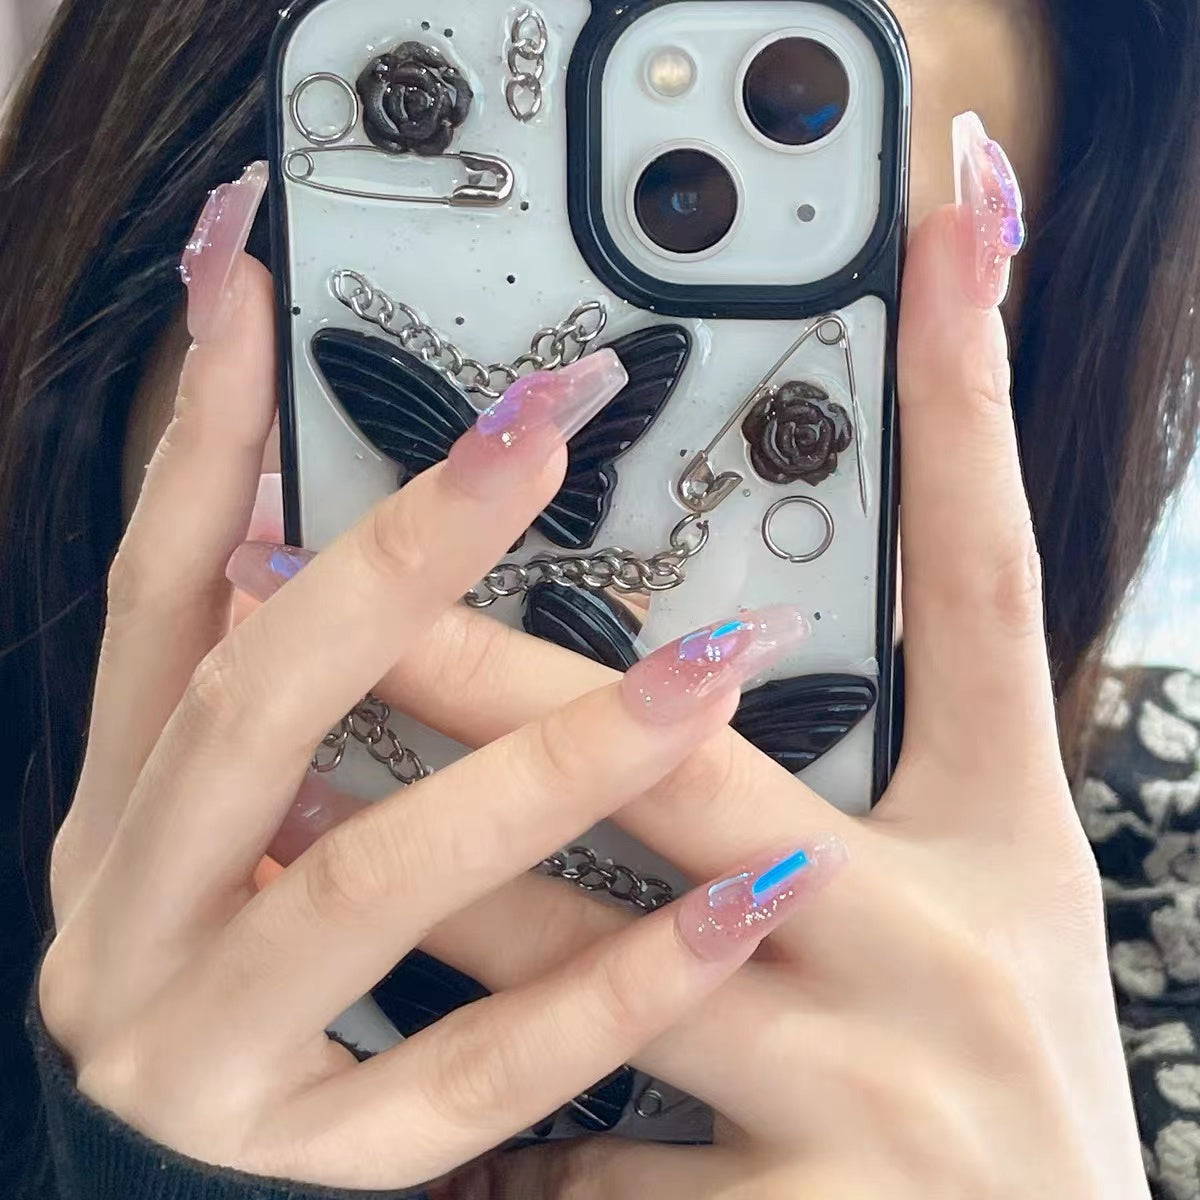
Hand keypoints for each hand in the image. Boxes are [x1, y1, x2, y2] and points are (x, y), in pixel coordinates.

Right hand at [39, 166, 837, 1192]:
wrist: (188, 1188)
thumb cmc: (247, 952)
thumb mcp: (240, 797)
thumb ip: (289, 668)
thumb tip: (316, 498)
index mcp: (126, 805)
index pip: (161, 583)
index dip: (212, 429)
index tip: (269, 276)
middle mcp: (133, 916)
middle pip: (260, 706)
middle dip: (403, 558)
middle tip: (544, 433)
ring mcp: (211, 1051)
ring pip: (372, 888)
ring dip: (546, 769)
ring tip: (708, 671)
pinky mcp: (323, 1165)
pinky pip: (479, 1072)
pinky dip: (614, 981)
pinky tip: (744, 900)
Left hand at [332, 130, 1146, 1198]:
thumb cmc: (1004, 1087)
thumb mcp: (988, 913)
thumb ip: (873, 791)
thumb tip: (728, 670)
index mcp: (1001, 848)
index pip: (987, 593)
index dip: (974, 413)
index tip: (944, 249)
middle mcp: (938, 950)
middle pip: (684, 765)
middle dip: (492, 676)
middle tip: (344, 579)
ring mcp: (866, 1090)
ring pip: (575, 951)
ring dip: (428, 863)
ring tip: (307, 786)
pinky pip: (578, 1152)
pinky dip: (498, 1111)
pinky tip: (425, 1104)